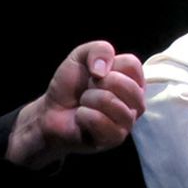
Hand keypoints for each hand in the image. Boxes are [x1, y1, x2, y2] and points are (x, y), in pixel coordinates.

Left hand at [8, 41, 144, 168]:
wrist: (52, 111)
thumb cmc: (71, 86)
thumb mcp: (80, 57)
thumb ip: (98, 49)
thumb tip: (103, 70)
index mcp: (132, 80)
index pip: (133, 65)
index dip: (109, 65)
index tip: (96, 73)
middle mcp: (135, 101)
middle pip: (126, 85)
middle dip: (97, 85)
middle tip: (88, 91)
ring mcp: (127, 121)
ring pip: (113, 103)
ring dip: (89, 100)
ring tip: (84, 104)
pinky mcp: (115, 138)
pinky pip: (101, 121)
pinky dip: (84, 116)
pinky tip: (82, 117)